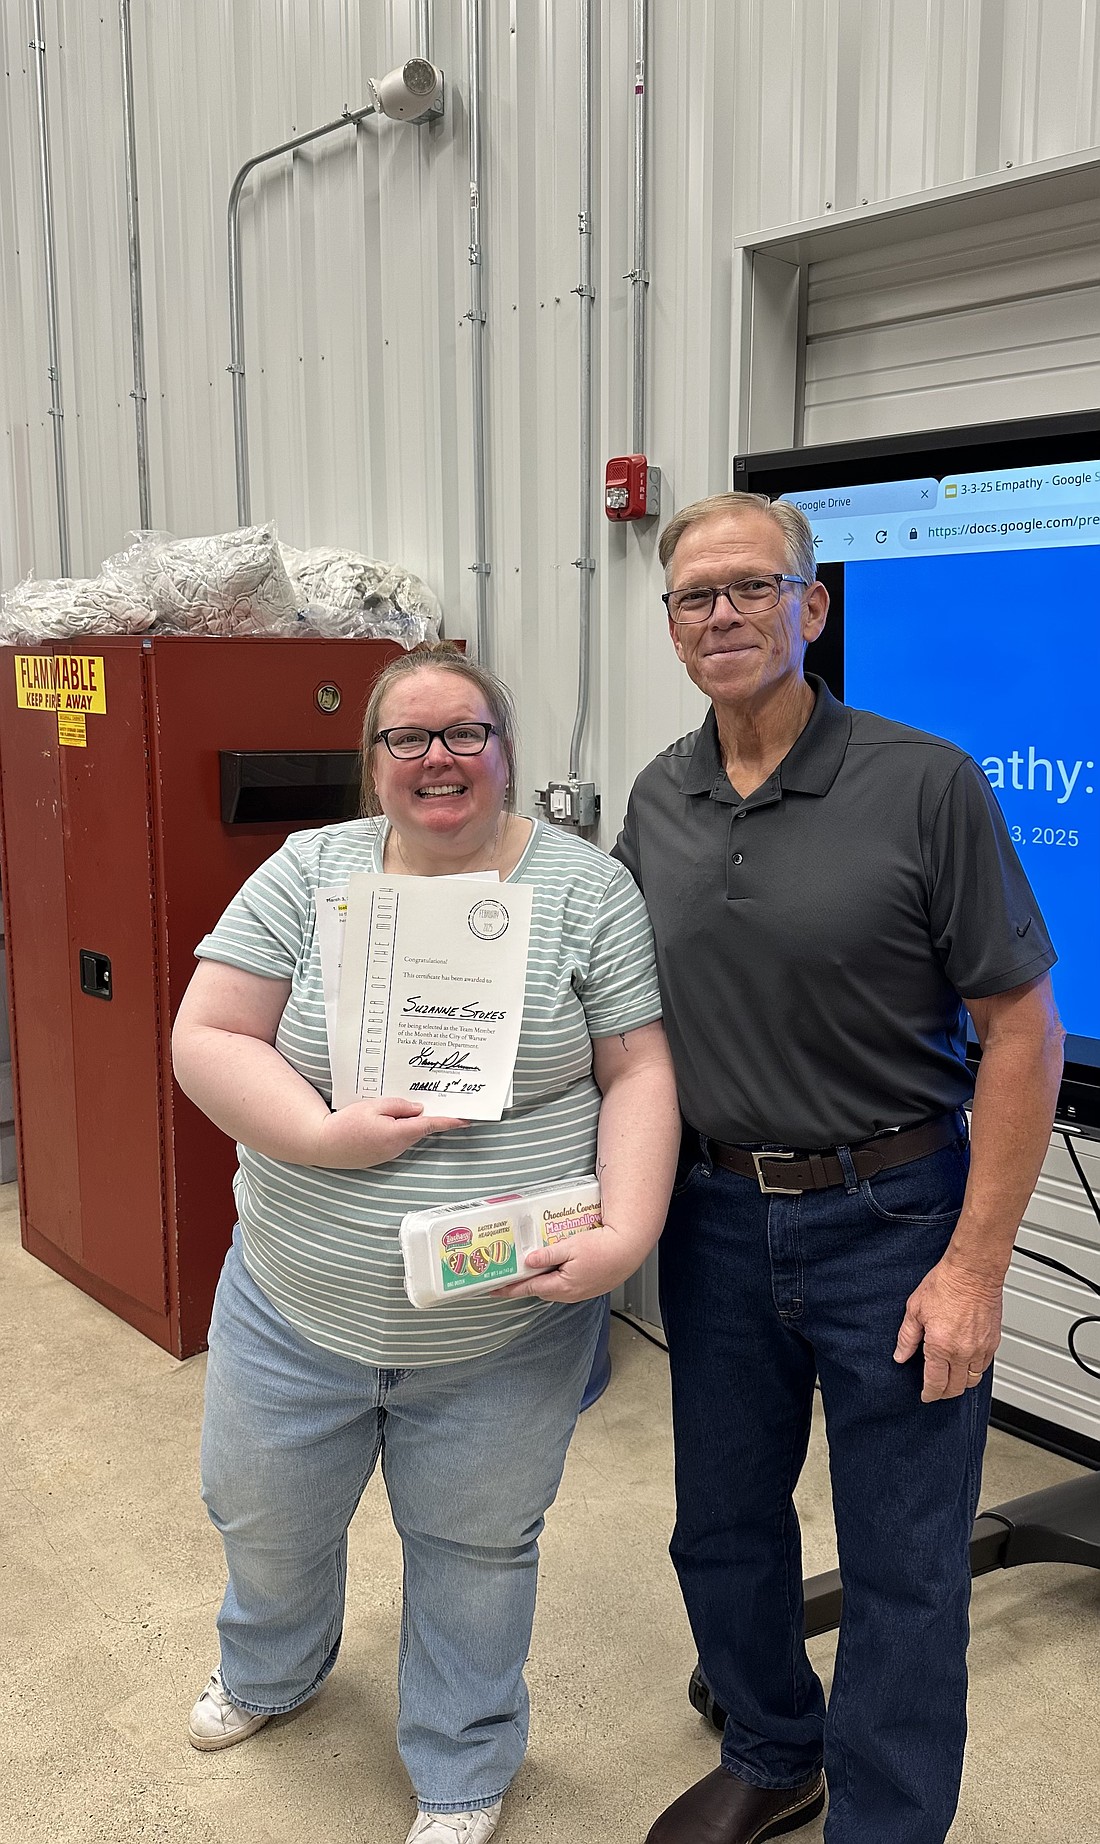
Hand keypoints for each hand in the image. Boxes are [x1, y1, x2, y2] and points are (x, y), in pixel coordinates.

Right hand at [313, 1096, 467, 1168]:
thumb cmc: (346, 1124)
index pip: (431, 1125)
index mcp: (399, 1133)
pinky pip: (395, 1139)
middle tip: (433, 1099)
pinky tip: (383, 1120)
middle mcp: (398, 1146)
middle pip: (418, 1128)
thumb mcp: (373, 1106)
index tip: (467, 1118)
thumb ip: (399, 1106)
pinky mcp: (380, 1156)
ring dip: (406, 1122)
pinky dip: (395, 1129)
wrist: (322, 1144)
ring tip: (394, 1108)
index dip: (450, 1121)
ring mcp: (389, 1154)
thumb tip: (418, 1109)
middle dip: (425, 1115)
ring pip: (406, 1133)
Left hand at [492, 1223, 645, 1303]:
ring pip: (553, 1288)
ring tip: (530, 1269)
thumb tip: (529, 1261)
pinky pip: (566, 1285)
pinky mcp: (589, 1287)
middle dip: (524, 1284)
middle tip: (509, 1275)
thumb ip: (547, 1255)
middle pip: (540, 1290)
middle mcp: (570, 1294)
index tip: (494, 1290)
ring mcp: (581, 1292)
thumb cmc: (604, 1248)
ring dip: (541, 1280)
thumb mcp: (570, 1246)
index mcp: (562, 1286)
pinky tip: (555, 1267)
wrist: (629, 1250)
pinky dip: (555, 1278)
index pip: (529, 1289)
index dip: (510, 1289)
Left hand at [893, 1256, 1002, 1402]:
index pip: (936, 1383)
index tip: (926, 1396)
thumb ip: (907, 1337)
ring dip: (961, 1383)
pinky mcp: (993, 1342)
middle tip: (937, 1389)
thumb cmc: (946, 1284)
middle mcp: (963, 1352)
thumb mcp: (915, 1309)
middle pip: (956, 1388)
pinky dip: (975, 1370)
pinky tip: (966, 1363)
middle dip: (944, 1393)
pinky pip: (985, 1366)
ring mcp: (981, 1348)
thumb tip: (900, 1356)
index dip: (929, 1394)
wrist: (973, 1272)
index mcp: (941, 1346)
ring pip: (973, 1380)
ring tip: (952, 1378)